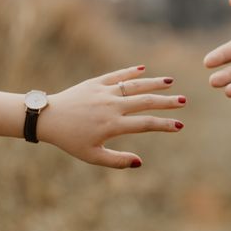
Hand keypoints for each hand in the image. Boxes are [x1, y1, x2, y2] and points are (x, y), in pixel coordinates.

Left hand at [38, 66, 185, 168]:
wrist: (47, 118)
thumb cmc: (70, 140)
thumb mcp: (92, 156)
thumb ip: (117, 160)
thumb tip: (140, 162)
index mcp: (112, 125)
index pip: (145, 124)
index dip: (164, 125)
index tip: (179, 126)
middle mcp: (111, 106)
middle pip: (145, 102)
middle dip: (166, 102)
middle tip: (183, 101)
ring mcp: (104, 92)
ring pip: (134, 85)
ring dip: (154, 83)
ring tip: (170, 82)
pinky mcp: (95, 82)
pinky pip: (117, 75)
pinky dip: (131, 72)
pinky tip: (144, 69)